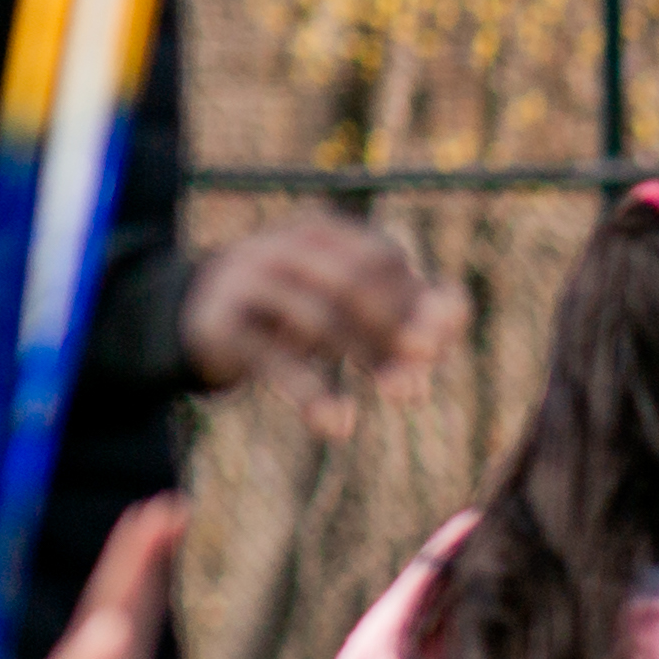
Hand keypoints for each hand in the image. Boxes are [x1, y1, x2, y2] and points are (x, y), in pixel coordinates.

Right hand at [181, 213, 457, 413]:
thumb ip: (403, 309)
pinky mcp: (221, 325)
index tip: (439, 350)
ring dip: (370, 358)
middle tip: (431, 369)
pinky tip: (339, 426)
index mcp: (323, 232)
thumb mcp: (348, 306)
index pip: (382, 258)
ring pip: (318, 317)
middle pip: (354, 283)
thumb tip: (457, 314)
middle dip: (398, 329)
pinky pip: (272, 360)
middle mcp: (284, 247)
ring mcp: (249, 281)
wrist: (200, 316)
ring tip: (407, 397)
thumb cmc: (295, 309)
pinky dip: (310, 394)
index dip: (416, 302)